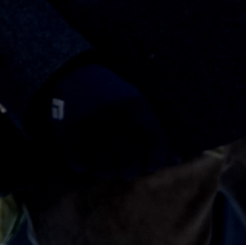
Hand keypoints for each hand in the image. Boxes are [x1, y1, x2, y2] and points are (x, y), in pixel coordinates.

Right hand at [44, 63, 174, 180]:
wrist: (73, 74)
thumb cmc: (113, 97)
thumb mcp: (136, 106)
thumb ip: (153, 133)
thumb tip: (177, 160)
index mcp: (135, 107)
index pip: (156, 146)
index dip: (156, 162)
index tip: (150, 165)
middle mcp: (113, 117)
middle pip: (130, 165)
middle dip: (130, 171)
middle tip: (127, 168)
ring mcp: (90, 126)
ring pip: (104, 169)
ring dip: (107, 170)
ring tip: (107, 162)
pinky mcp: (68, 134)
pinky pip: (79, 165)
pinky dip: (83, 164)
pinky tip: (86, 154)